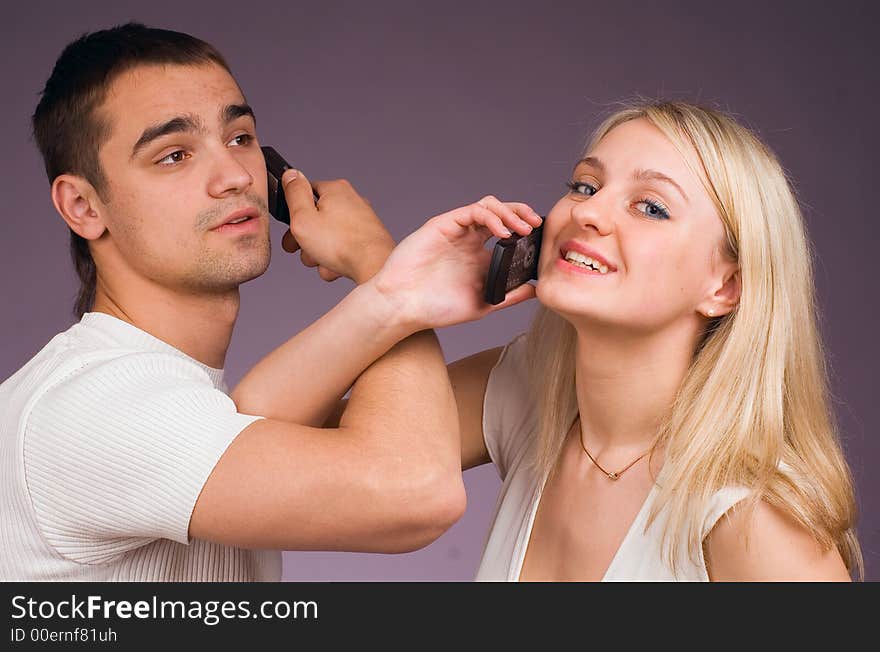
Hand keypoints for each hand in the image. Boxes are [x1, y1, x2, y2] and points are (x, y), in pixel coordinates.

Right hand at [280, 170, 395, 283]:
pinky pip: (343, 249)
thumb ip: (294, 194)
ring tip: (321, 261)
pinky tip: (336, 268)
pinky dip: (337, 260)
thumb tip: (291, 174)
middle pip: (317, 218)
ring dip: (320, 253)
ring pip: (329, 237)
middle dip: (305, 238)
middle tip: (301, 250)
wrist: (374, 267)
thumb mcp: (303, 217)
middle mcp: (352, 201)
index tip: (290, 229)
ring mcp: (362, 221)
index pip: (304, 194)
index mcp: (335, 190)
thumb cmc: (341, 244)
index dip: (292, 214)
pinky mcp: (368, 239)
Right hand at [369, 196, 542, 331]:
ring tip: (523, 228)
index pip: (508, 232)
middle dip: (522, 213)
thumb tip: (536, 290)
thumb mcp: (482, 304)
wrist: (403, 307)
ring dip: (510, 212)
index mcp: (479, 256)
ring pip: (489, 206)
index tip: (542, 239)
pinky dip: (491, 217)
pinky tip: (503, 234)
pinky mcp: (444, 225)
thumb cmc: (436, 308)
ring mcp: (457, 231)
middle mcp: (469, 239)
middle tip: (537, 224)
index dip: (526, 230)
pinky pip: (472, 211)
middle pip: (501, 212)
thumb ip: (509, 296)